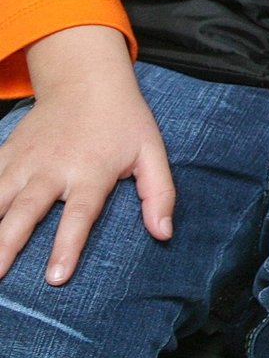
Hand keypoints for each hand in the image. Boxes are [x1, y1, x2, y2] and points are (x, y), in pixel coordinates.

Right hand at [0, 26, 174, 284]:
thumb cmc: (123, 121)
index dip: (67, 246)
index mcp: (92, 171)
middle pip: (27, 210)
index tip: (56, 278)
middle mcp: (54, 168)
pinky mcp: (7, 153)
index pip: (80, 214)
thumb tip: (164, 234)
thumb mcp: (152, 151)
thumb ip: (159, 193)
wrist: (86, 79)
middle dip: (9, 244)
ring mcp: (26, 160)